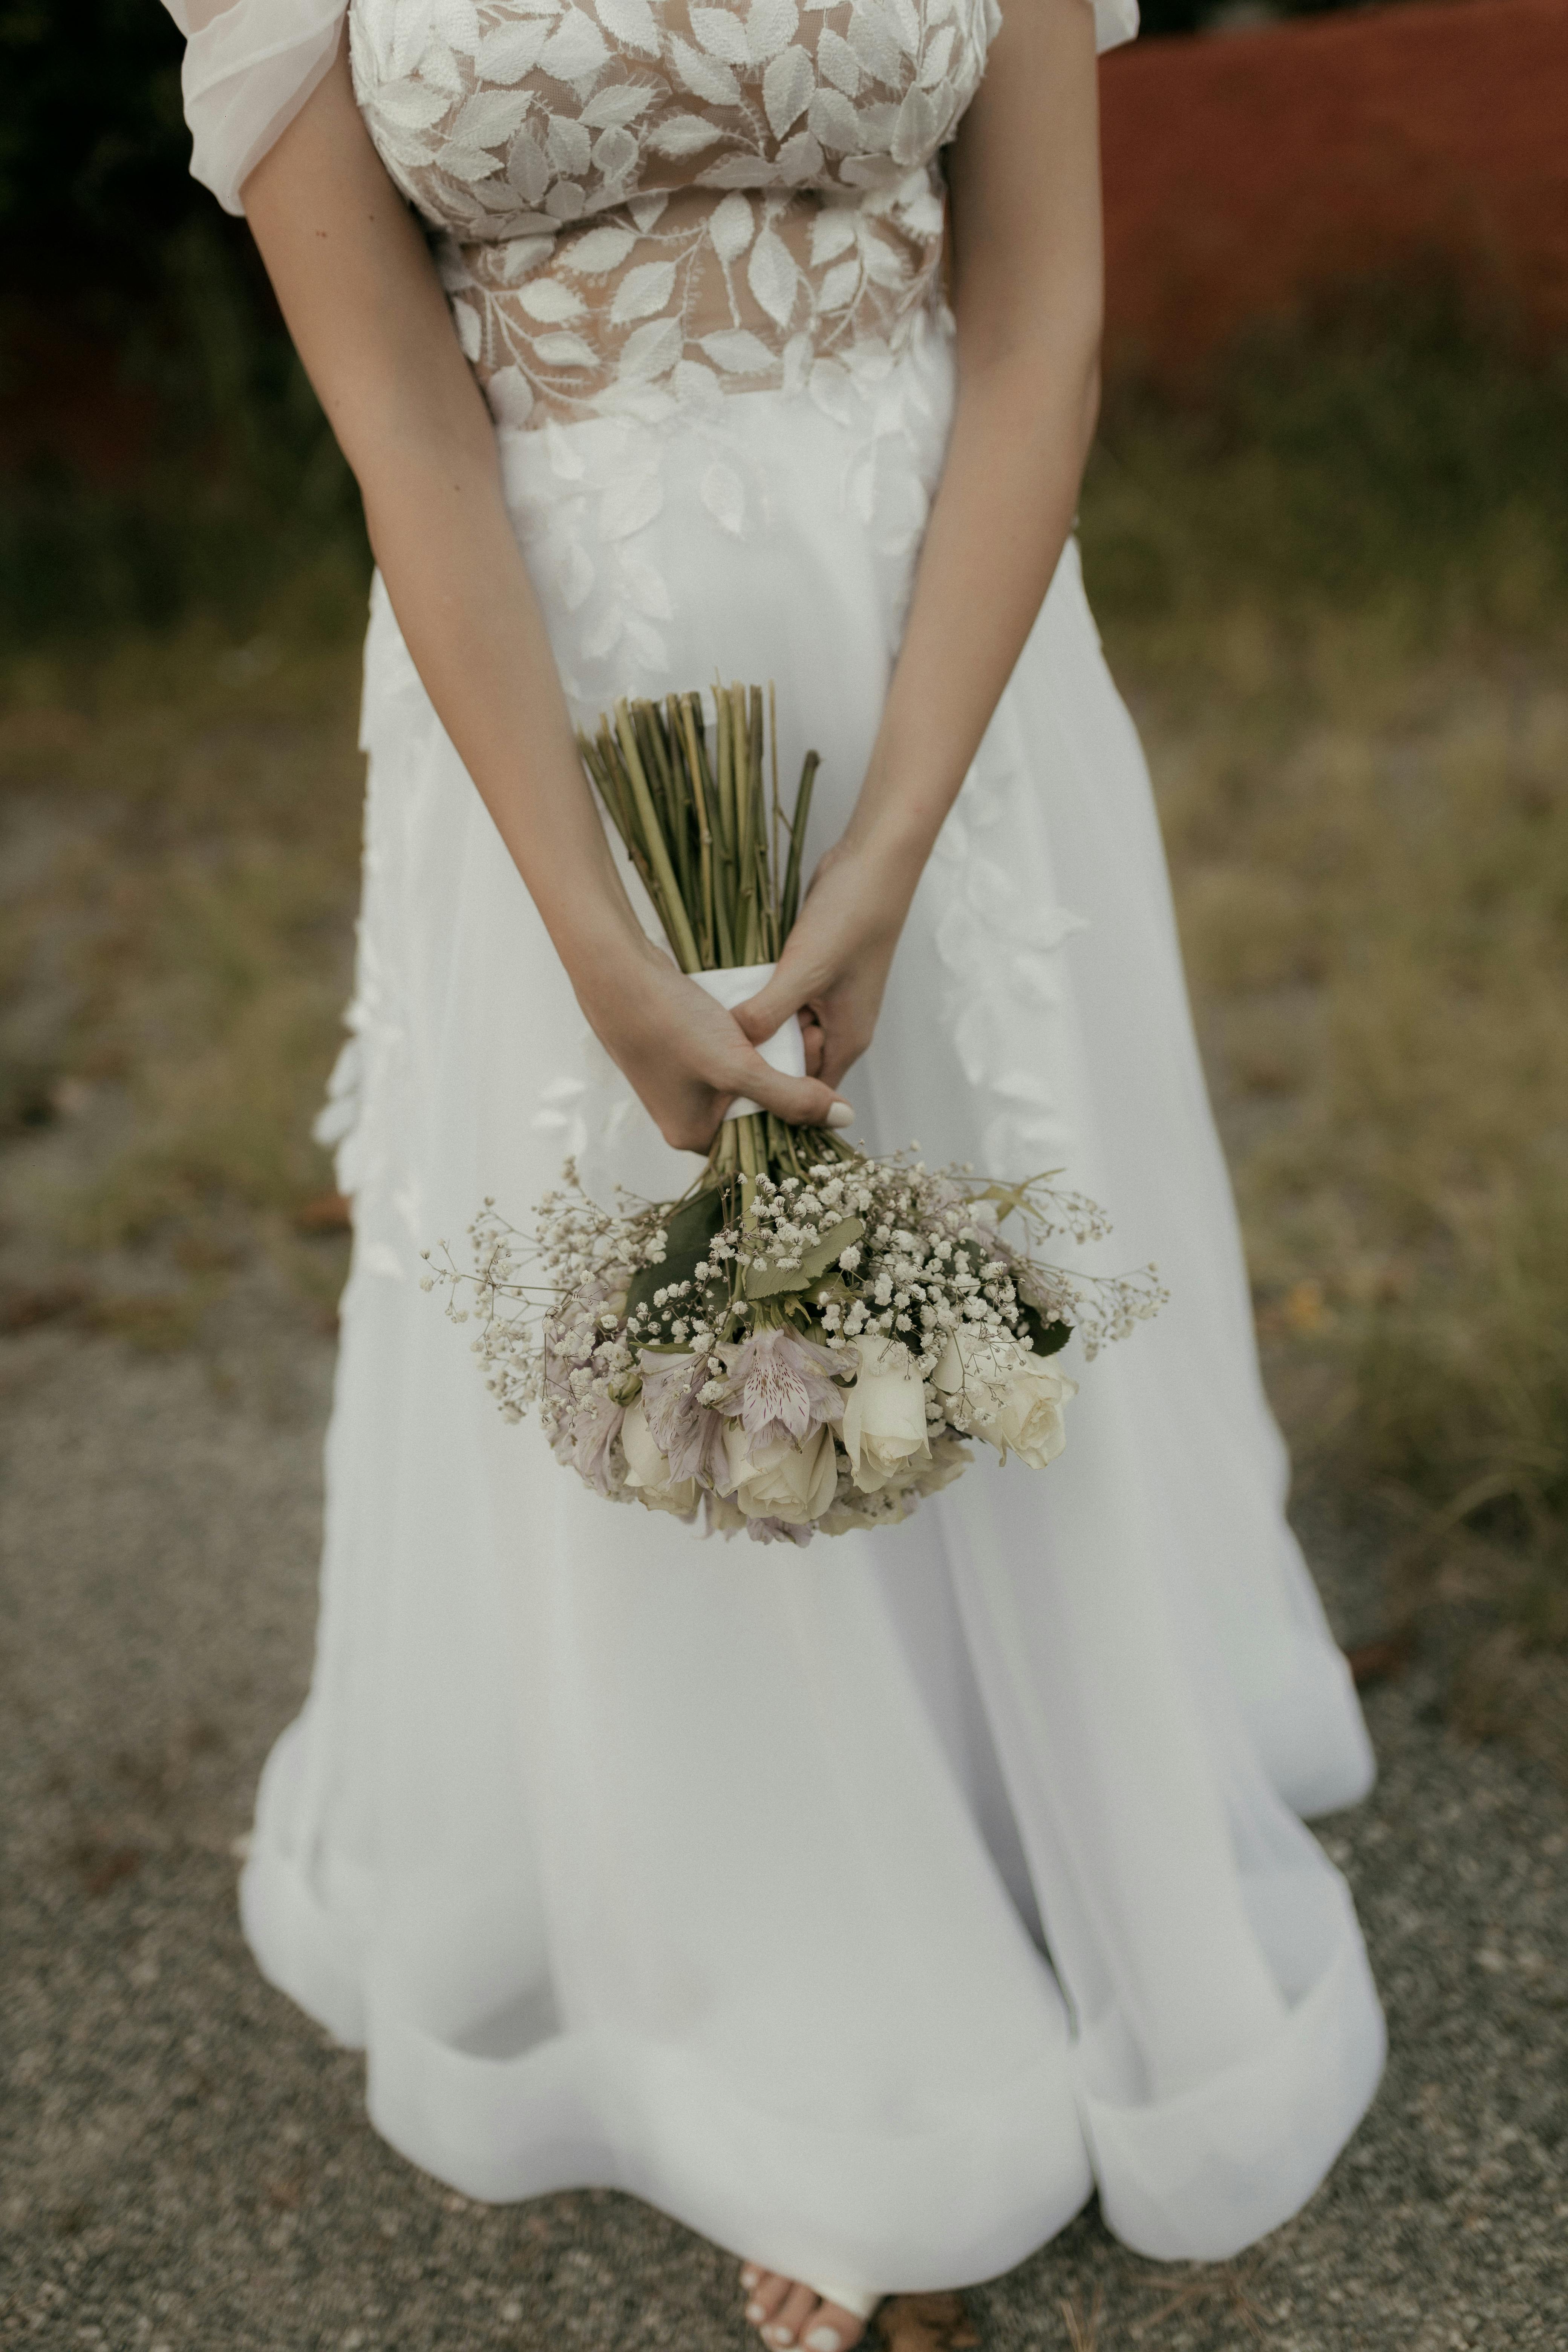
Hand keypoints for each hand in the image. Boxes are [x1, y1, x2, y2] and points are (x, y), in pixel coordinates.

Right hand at [573, 935, 848, 1154]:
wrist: (615, 972)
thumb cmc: (670, 1023)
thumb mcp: (737, 1066)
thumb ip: (790, 1096)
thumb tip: (843, 1118)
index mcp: (694, 1135)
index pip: (761, 1142)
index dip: (798, 1115)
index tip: (824, 1081)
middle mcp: (685, 1117)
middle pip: (755, 1111)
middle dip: (787, 1081)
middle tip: (812, 1040)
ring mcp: (680, 1085)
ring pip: (743, 1080)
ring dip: (770, 1058)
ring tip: (795, 1026)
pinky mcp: (679, 1053)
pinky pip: (726, 1057)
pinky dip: (748, 1043)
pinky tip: (761, 1020)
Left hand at [731, 827, 922, 1094]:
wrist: (873, 862)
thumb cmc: (849, 919)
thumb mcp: (803, 972)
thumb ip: (768, 1014)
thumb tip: (732, 1047)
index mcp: (847, 1039)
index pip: (809, 1093)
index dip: (774, 1098)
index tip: (731, 1093)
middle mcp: (839, 1025)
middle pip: (792, 1062)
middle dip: (758, 1057)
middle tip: (712, 1055)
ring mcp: (826, 998)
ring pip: (782, 1028)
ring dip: (755, 1024)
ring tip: (711, 1026)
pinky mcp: (813, 972)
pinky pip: (780, 998)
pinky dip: (759, 997)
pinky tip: (728, 992)